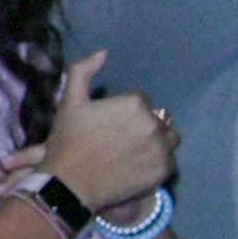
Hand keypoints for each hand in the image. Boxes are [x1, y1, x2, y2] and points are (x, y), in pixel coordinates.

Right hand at [30, 51, 178, 210]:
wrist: (68, 185)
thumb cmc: (68, 142)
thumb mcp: (69, 102)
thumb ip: (83, 71)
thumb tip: (104, 53)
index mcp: (135, 103)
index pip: (143, 103)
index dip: (126, 114)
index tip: (110, 128)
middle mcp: (153, 124)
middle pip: (158, 121)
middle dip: (143, 128)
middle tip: (121, 143)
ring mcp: (160, 149)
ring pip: (168, 140)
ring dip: (156, 144)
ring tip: (134, 155)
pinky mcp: (162, 171)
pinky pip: (169, 162)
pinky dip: (157, 164)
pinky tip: (137, 168)